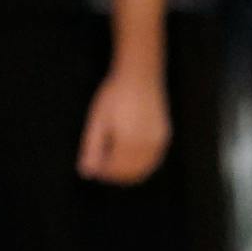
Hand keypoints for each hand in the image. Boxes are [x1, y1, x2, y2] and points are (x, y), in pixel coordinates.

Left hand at [78, 67, 170, 183]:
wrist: (140, 76)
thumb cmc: (114, 95)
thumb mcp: (97, 121)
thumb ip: (92, 148)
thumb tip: (87, 172)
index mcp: (128, 141)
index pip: (116, 169)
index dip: (103, 172)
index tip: (92, 167)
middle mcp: (147, 145)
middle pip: (131, 173)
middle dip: (115, 174)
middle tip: (101, 166)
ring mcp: (158, 142)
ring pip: (144, 169)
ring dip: (129, 171)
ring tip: (114, 162)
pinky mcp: (164, 137)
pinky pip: (153, 160)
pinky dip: (142, 165)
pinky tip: (130, 157)